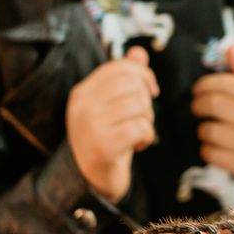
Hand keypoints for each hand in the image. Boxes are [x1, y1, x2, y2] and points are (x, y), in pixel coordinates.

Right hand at [67, 46, 157, 201]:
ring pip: (138, 104)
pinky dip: (146, 136)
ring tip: (138, 132)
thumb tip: (139, 52)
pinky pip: (140, 127)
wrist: (90, 181)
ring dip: (148, 120)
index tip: (150, 91)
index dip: (142, 75)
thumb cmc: (105, 139)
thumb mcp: (112, 106)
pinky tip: (138, 145)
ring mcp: (91, 124)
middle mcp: (83, 105)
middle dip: (146, 99)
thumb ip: (124, 78)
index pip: (119, 67)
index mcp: (83, 92)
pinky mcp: (104, 145)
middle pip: (131, 83)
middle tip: (141, 118)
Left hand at [192, 45, 233, 186]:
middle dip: (198, 105)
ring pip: (209, 131)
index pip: (225, 84)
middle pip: (214, 105)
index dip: (204, 84)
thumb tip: (229, 46)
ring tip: (208, 128)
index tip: (198, 89)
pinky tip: (214, 146)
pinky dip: (206, 149)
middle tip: (198, 107)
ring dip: (202, 129)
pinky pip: (211, 154)